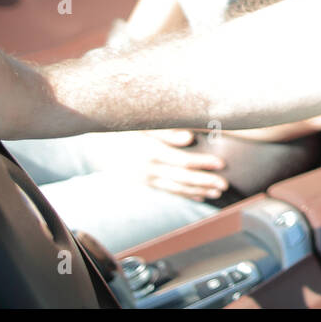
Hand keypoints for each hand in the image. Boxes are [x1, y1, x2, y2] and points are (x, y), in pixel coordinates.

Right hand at [106, 129, 228, 201]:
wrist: (96, 146)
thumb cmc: (124, 128)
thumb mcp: (143, 125)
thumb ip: (167, 132)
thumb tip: (190, 138)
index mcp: (151, 152)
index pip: (183, 161)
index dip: (203, 163)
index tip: (221, 164)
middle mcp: (148, 169)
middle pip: (182, 178)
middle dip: (205, 181)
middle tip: (225, 185)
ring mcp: (145, 179)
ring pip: (176, 188)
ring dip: (198, 191)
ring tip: (217, 193)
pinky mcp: (144, 183)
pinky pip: (167, 191)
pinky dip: (184, 194)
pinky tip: (199, 196)